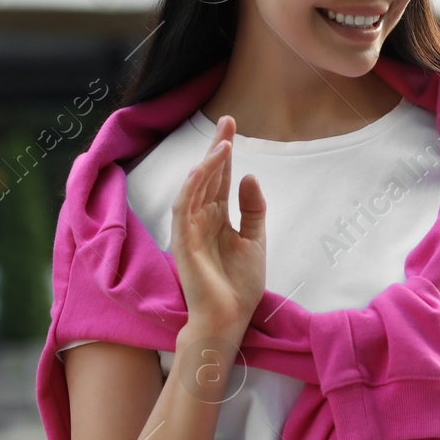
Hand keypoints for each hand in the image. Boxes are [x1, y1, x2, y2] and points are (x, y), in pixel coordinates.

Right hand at [169, 115, 265, 338]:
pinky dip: (190, 190)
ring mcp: (190, 230)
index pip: (220, 178)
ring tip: (223, 144)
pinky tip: (199, 171)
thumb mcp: (255, 241)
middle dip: (216, 149)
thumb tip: (248, 175)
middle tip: (227, 121)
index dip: (224, 152)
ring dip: (207, 165)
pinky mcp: (183, 243)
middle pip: (207, 177)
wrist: (229, 319)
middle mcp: (201, 220)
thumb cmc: (238, 285)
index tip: (231, 126)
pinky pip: (184, 210)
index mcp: (217, 218)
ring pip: (195, 189)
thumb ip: (253, 209)